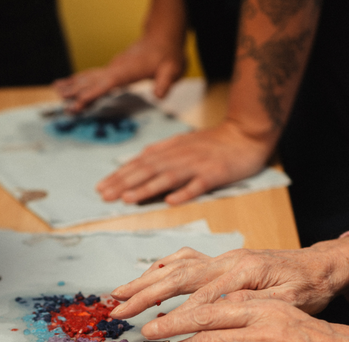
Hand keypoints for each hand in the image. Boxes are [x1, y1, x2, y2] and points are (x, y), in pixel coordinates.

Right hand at [54, 37, 184, 112]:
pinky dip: (79, 81)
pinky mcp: (112, 69)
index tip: (78, 104)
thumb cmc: (168, 55)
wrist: (163, 38)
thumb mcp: (172, 69)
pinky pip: (92, 76)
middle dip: (76, 93)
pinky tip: (69, 84)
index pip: (105, 84)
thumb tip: (159, 95)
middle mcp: (115, 68)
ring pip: (88, 76)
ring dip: (73, 84)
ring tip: (56, 90)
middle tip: (63, 105)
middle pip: (91, 81)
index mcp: (127, 71)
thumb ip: (165, 82)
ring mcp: (112, 68)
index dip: (91, 94)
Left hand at [96, 120, 269, 204]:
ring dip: (146, 188)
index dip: (119, 175)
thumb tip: (139, 159)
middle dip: (123, 183)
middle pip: (148, 170)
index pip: (139, 163)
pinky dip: (184, 192)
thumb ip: (162, 151)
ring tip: (127, 198)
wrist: (246, 133)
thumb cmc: (213, 141)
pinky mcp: (215, 174)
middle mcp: (179, 156)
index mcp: (170, 149)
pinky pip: (198, 184)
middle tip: (104, 196)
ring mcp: (197, 165)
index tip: (101, 187)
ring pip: (167, 177)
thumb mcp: (183, 142)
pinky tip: (170, 201)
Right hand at [110, 237, 348, 318]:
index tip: (149, 330)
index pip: (198, 298)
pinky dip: (162, 267)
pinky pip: (184, 259)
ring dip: (146, 278)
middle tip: (119, 309)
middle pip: (177, 276)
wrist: (317, 265)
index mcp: (242, 271)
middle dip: (144, 293)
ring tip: (121, 291)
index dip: (172, 315)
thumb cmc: (306, 287)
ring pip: (175, 265)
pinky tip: (149, 275)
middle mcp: (225, 260)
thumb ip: (250, 305)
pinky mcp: (218, 258)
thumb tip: (215, 312)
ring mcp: (220, 257)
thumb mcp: (288, 302)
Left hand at [145, 299, 348, 341]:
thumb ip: (247, 306)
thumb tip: (214, 303)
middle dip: (170, 337)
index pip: (208, 308)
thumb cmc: (314, 337)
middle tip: (150, 340)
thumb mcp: (281, 308)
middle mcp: (257, 331)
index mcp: (260, 308)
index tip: (157, 319)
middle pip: (201, 333)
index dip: (177, 316)